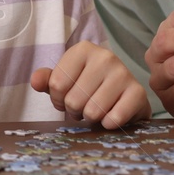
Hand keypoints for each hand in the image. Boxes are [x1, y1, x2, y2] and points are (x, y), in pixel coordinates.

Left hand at [29, 41, 150, 128]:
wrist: (125, 95)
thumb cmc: (89, 86)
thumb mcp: (66, 79)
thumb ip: (47, 80)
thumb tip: (35, 81)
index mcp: (83, 50)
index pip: (56, 84)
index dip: (57, 99)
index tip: (67, 97)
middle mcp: (105, 57)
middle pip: (73, 100)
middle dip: (75, 110)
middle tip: (84, 105)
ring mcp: (124, 73)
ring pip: (92, 111)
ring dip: (91, 118)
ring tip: (97, 109)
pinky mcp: (138, 93)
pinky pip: (113, 119)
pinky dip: (108, 124)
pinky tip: (111, 115)